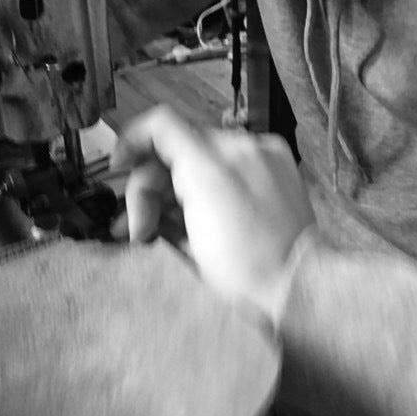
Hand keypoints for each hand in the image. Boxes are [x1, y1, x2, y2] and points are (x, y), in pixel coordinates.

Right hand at [110, 105, 314, 328]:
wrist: (298, 288)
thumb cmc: (243, 273)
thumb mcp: (182, 241)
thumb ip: (154, 197)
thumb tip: (134, 176)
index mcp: (211, 167)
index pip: (160, 126)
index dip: (130, 143)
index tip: (118, 166)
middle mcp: (239, 150)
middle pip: (175, 149)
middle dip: (152, 186)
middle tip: (143, 226)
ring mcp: (263, 153)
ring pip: (199, 156)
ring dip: (177, 187)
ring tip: (167, 227)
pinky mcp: (279, 162)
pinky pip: (230, 159)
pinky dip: (210, 181)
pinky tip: (201, 213)